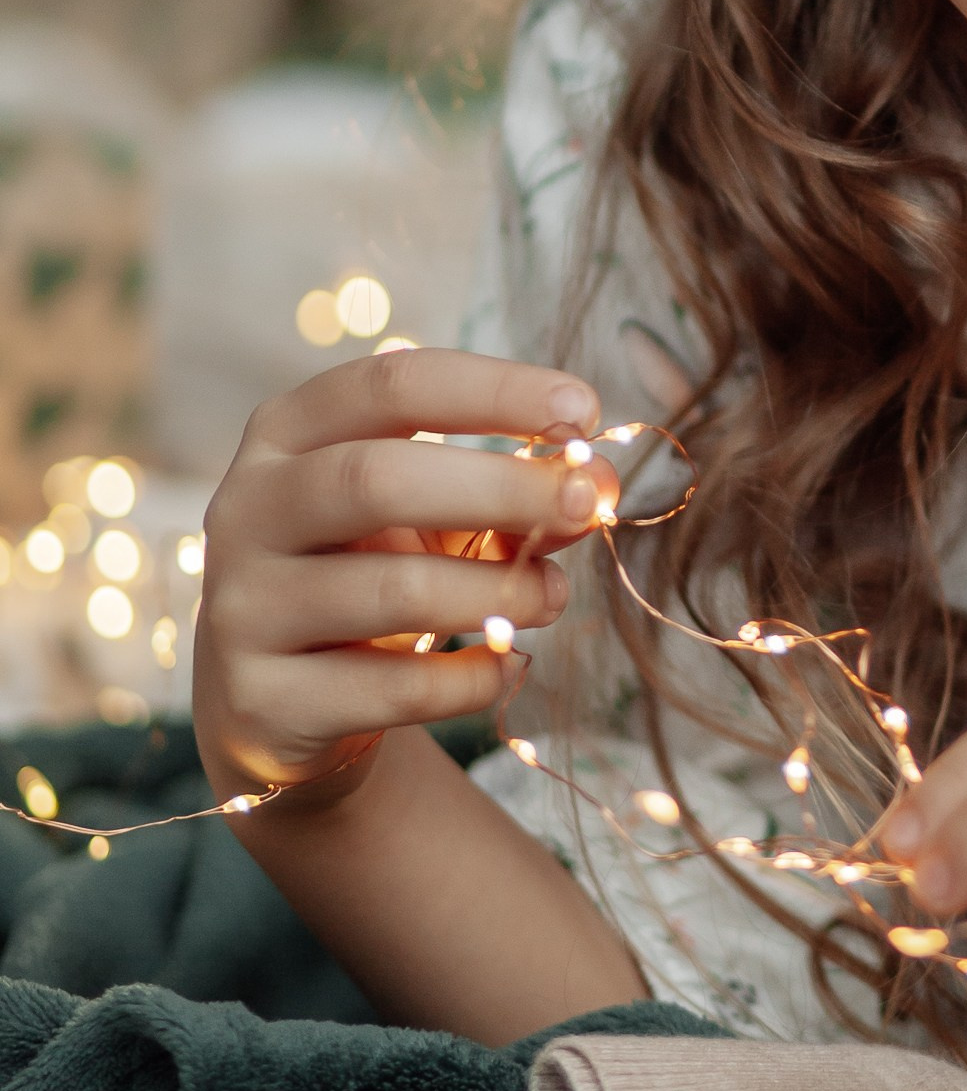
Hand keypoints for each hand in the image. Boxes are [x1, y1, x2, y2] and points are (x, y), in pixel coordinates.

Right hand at [193, 348, 613, 816]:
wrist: (277, 704)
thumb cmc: (371, 572)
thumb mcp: (434, 519)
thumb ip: (513, 496)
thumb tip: (600, 485)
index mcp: (285, 434)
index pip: (389, 386)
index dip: (494, 390)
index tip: (585, 408)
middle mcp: (247, 509)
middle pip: (376, 479)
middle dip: (500, 487)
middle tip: (588, 502)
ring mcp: (243, 608)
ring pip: (392, 590)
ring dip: (500, 591)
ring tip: (554, 596)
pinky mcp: (262, 702)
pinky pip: (393, 689)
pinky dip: (473, 677)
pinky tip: (510, 664)